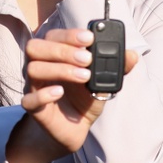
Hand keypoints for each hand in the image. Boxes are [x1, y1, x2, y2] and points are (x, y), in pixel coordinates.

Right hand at [6, 27, 140, 162]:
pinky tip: (60, 92)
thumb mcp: (104, 81)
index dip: (69, 34)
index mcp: (54, 55)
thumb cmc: (85, 98)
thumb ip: (117, 67)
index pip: (52, 35)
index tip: (90, 38)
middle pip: (35, 47)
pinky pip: (29, 99)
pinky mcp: (35, 109)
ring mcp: (35, 87)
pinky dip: (44, 94)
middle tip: (86, 59)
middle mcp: (41, 67)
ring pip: (33, 69)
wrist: (76, 128)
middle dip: (62, 50)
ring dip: (60, 69)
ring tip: (84, 76)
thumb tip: (132, 55)